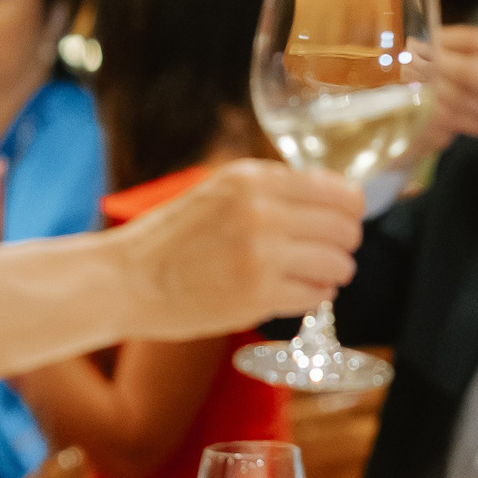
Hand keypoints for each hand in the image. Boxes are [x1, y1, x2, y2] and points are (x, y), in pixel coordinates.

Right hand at [115, 159, 364, 338]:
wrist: (126, 280)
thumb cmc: (173, 238)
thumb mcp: (220, 191)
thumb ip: (274, 190)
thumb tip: (336, 199)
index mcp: (253, 180)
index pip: (338, 190)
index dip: (350, 209)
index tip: (345, 219)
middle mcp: (262, 212)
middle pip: (345, 228)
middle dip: (343, 244)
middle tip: (328, 252)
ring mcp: (261, 256)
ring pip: (338, 264)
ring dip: (331, 273)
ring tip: (310, 275)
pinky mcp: (258, 296)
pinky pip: (317, 296)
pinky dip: (312, 296)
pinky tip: (293, 292)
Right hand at [420, 25, 477, 152]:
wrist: (408, 119)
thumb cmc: (448, 88)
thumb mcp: (465, 67)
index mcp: (438, 42)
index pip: (469, 38)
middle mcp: (426, 61)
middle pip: (466, 68)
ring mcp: (420, 88)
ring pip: (460, 97)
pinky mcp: (420, 114)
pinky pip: (452, 119)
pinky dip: (475, 123)